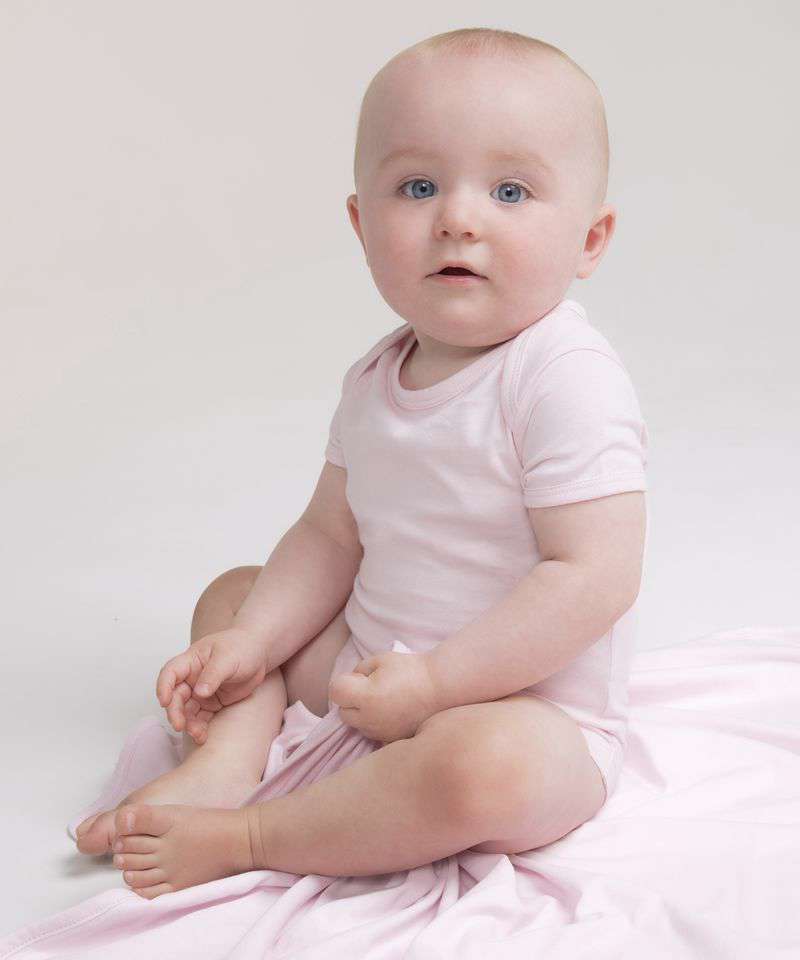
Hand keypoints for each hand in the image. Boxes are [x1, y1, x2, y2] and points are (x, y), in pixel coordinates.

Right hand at [155, 626, 268, 743]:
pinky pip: (201, 717)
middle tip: (180, 726)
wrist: (260, 654)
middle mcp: (192, 677)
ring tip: (198, 734)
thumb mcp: (228, 658)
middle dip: (175, 712)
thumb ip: (212, 675)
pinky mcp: (212, 703)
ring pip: (187, 710)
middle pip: (176, 696)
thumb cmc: (243, 647)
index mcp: (191, 661)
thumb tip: (199, 693)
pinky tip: (202, 736)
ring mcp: (201, 691)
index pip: (170, 673)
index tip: (165, 701)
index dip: (164, 687)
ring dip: (188, 723)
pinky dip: (200, 727)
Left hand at [328, 650, 439, 743]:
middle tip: (372, 687)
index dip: (344, 682)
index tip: (360, 678)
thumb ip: (358, 671)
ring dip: (362, 713)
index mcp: (366, 697)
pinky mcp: (390, 741)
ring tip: (384, 699)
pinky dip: (376, 724)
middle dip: (351, 699)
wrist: (441, 689)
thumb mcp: (379, 659)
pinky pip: (372, 733)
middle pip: (342, 712)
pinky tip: (391, 712)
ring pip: (357, 725)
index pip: (335, 692)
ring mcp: (380, 733)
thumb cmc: (410, 670)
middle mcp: (369, 719)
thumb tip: (350, 684)